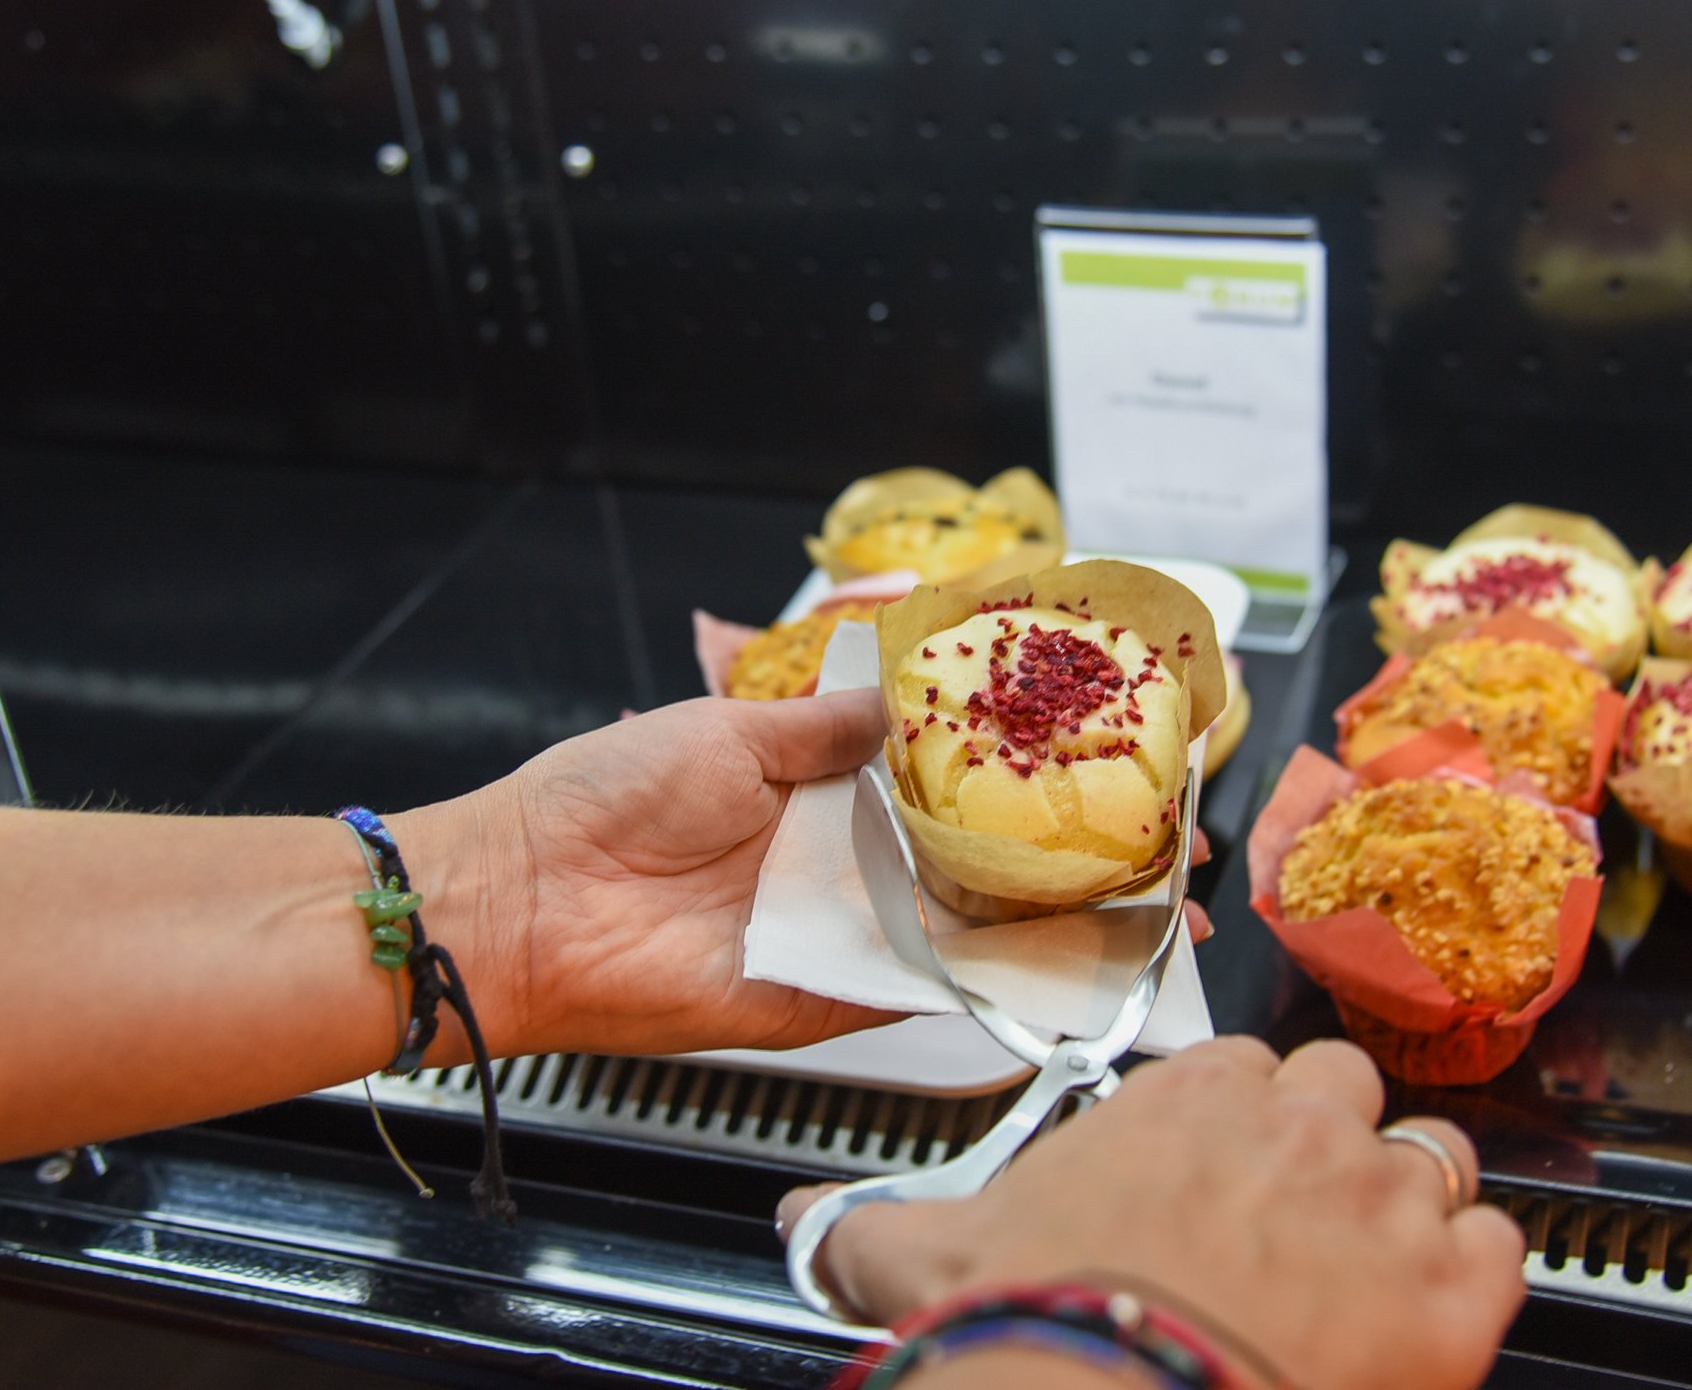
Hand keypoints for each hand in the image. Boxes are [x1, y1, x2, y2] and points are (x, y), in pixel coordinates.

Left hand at [410, 690, 1215, 1059]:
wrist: (527, 900)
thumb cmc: (607, 798)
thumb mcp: (734, 727)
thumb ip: (834, 723)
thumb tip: (917, 692)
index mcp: (822, 790)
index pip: (949, 784)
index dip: (1024, 777)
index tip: (1103, 762)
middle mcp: (845, 865)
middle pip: (980, 865)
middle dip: (1070, 860)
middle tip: (1163, 850)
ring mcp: (845, 934)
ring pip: (974, 932)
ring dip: (1059, 928)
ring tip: (1151, 915)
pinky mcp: (831, 998)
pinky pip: (926, 991)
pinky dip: (998, 985)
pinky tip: (1076, 968)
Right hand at [780, 1037, 1525, 1389]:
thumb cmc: (1034, 1324)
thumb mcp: (924, 1257)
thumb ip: (863, 1225)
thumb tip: (807, 1221)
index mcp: (1187, 1098)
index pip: (1245, 1068)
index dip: (1240, 1122)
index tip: (1223, 1167)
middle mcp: (1295, 1125)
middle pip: (1346, 1091)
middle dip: (1330, 1144)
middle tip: (1297, 1217)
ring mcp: (1382, 1201)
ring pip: (1433, 1157)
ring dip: (1409, 1201)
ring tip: (1369, 1265)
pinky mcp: (1451, 1291)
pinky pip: (1498, 1247)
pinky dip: (1469, 1278)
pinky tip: (1426, 1316)